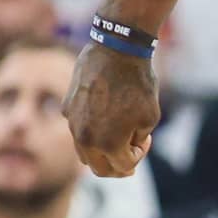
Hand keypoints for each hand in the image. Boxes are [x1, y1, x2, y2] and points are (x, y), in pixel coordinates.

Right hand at [65, 40, 159, 177]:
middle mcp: (86, 139)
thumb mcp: (150, 117)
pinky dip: (91, 130)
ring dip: (101, 151)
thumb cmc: (138, 83)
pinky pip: (77, 129)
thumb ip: (138, 140)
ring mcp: (73, 123)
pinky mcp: (67, 107)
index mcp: (109, 145)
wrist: (116, 49)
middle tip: (130, 153)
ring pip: (84, 152)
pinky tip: (104, 113)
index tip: (145, 139)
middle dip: (117, 165)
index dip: (139, 156)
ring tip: (116, 136)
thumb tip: (128, 147)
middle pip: (99, 169)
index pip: (124, 167)